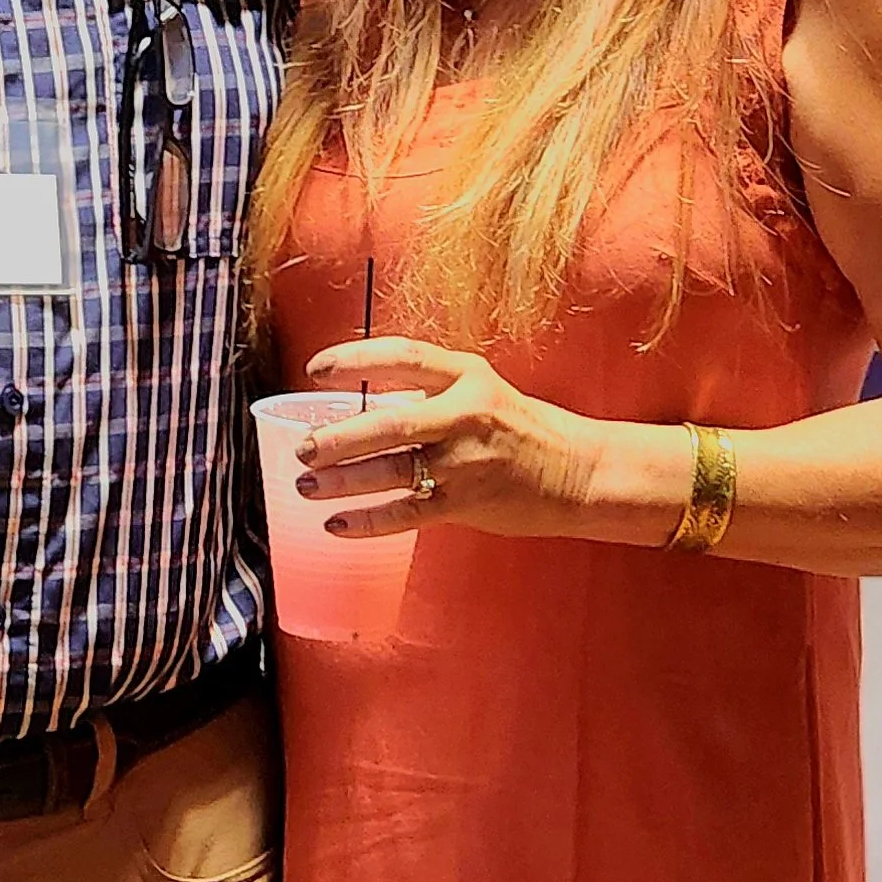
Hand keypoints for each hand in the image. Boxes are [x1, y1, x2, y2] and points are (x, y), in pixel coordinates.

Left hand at [296, 336, 601, 539]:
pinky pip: (407, 514)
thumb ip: (428, 396)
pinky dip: (367, 521)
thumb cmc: (522, 430)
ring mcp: (466, 461)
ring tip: (306, 484)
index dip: (354, 360)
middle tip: (303, 446)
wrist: (577, 472)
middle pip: (387, 423)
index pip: (401, 357)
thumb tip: (362, 404)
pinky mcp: (467, 502)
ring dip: (341, 480)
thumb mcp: (480, 393)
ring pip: (391, 471)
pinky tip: (337, 524)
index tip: (316, 368)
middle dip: (337, 437)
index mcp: (466, 375)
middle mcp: (464, 413)